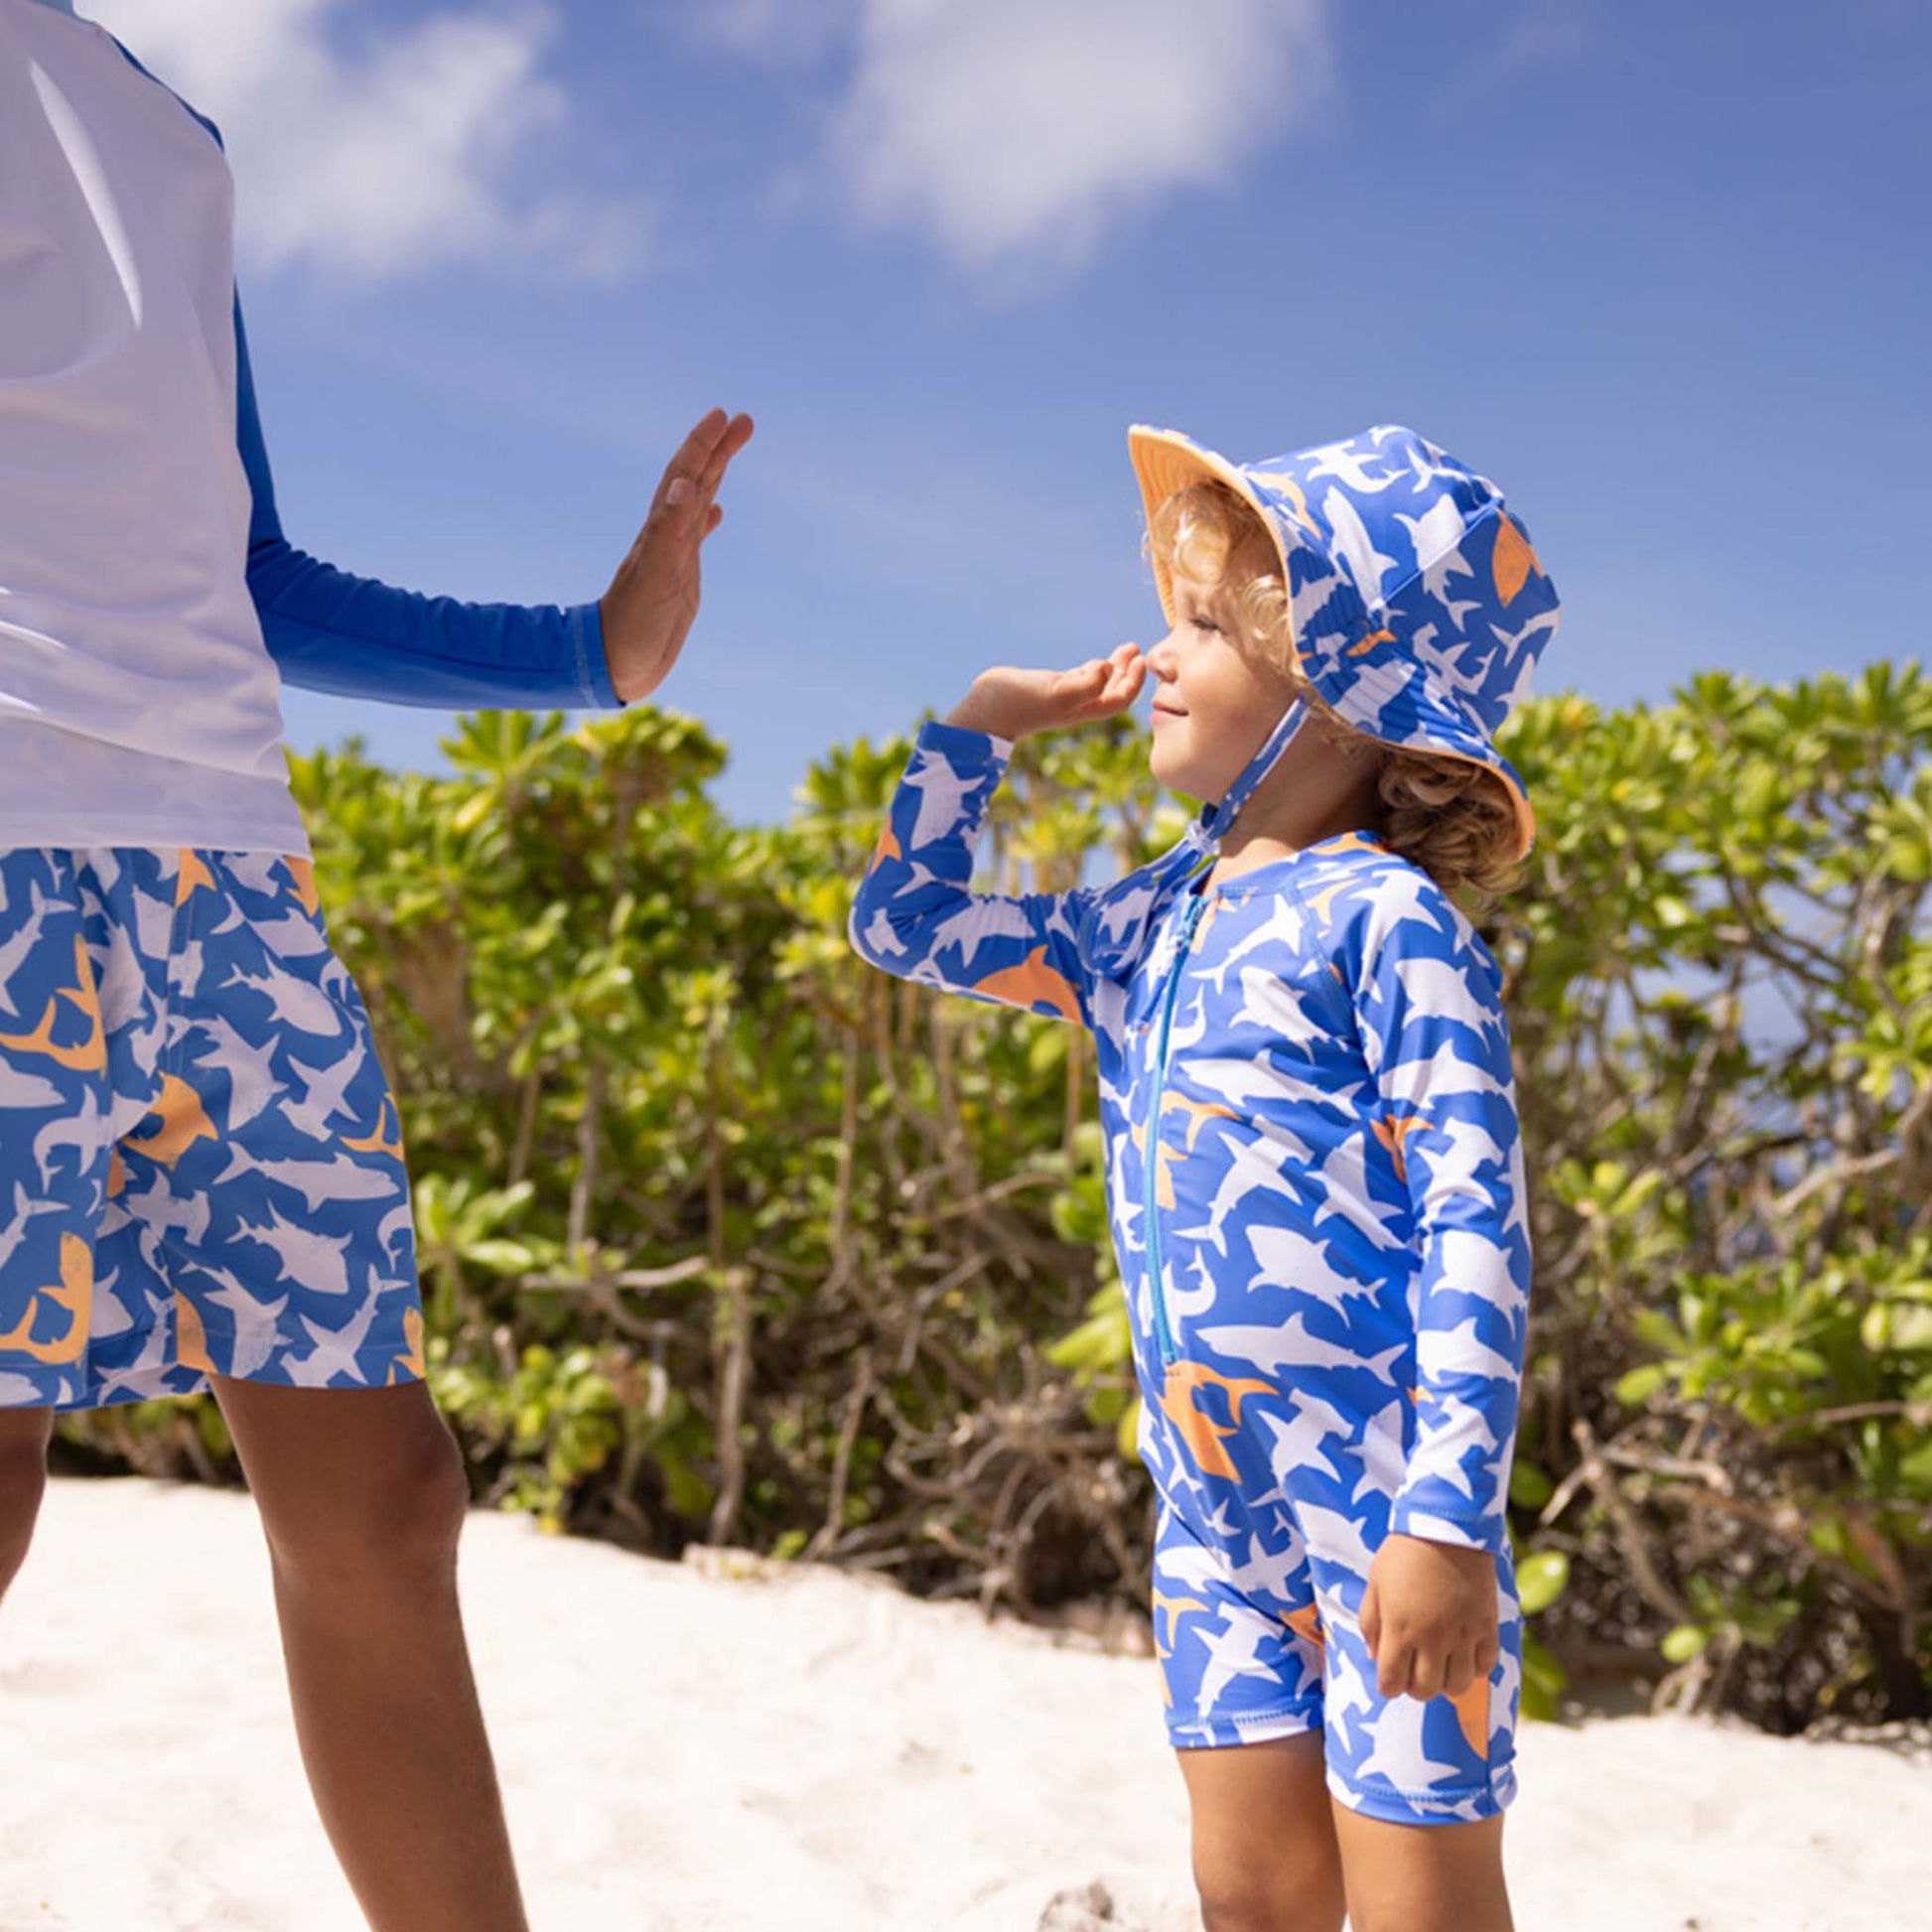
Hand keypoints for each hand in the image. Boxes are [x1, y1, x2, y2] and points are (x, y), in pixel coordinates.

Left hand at [600, 407, 754, 703]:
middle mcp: (667, 535)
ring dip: (715, 474)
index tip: (725, 416)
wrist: (614, 663)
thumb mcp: (654, 578)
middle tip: (743, 420)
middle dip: (716, 449)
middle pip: (694, 480)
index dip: (702, 445)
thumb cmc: (633, 626)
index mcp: (662, 531)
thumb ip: (669, 531)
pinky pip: (696, 537)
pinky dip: (707, 518)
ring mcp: (674, 555)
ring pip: (698, 502)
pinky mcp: (679, 576)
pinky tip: (716, 512)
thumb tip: (684, 485)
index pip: (684, 476)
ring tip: (731, 449)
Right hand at [945, 642, 1146, 741]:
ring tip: (1125, 649)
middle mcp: (1076, 706)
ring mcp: (1061, 698)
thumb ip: (1085, 684)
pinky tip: (1096, 662)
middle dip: (1127, 672)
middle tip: (1134, 648)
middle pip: (1111, 692)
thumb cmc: (1019, 704)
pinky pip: (1078, 680)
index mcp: (1082, 710)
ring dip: (1113, 668)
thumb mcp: (1056, 693)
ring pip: (1096, 684)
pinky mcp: (1047, 688)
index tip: (1140, 658)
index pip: (1118, 699)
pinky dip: (1091, 670)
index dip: (1133, 682)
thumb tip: (1108, 668)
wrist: (985, 711)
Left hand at [1360, 1533, 1499, 1700]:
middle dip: (1416, 1686)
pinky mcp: (1487, 1627)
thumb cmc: (1404, 1553)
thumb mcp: (1375, 1584)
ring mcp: (1462, 1636)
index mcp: (1399, 1630)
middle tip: (1415, 1669)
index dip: (1388, 1685)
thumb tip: (1374, 1655)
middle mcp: (1431, 1640)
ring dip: (1446, 1682)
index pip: (1391, 1684)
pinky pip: (1485, 1666)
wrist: (1446, 1527)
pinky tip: (1464, 1652)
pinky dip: (1474, 1668)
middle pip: (1425, 1691)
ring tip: (1441, 1665)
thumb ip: (1370, 1623)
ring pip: (1458, 1687)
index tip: (1390, 1674)